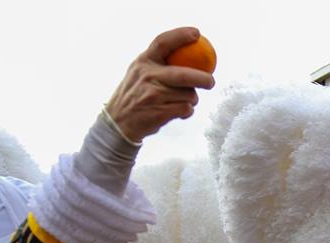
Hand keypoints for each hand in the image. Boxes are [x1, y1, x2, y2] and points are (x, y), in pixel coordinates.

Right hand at [105, 27, 214, 141]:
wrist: (119, 122)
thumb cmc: (136, 94)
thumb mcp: (139, 72)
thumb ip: (158, 63)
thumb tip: (191, 53)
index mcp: (143, 62)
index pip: (162, 42)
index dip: (180, 35)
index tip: (196, 33)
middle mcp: (147, 76)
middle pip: (184, 74)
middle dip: (203, 78)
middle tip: (211, 82)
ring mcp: (153, 95)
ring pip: (188, 94)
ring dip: (192, 99)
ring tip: (184, 100)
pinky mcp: (159, 113)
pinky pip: (186, 109)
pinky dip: (188, 111)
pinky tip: (180, 111)